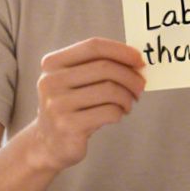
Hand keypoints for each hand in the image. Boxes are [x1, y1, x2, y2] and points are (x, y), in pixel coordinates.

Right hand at [24, 37, 145, 170]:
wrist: (48, 144)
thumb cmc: (72, 107)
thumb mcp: (76, 82)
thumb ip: (98, 66)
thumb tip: (136, 59)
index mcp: (52, 63)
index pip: (93, 46)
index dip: (121, 51)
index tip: (140, 60)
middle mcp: (51, 81)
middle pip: (105, 68)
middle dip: (130, 77)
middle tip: (140, 87)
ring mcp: (57, 104)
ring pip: (110, 90)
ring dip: (127, 97)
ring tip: (128, 103)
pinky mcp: (68, 126)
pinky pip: (109, 112)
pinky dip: (120, 112)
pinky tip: (118, 115)